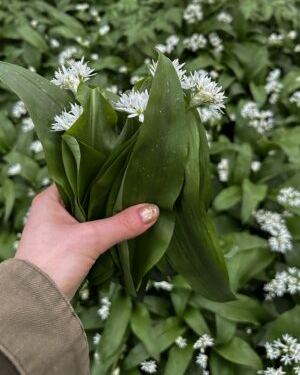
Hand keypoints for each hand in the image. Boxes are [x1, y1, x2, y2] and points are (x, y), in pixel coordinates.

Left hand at [15, 184, 158, 298]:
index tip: (127, 172)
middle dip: (111, 197)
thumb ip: (122, 224)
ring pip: (91, 216)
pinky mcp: (68, 248)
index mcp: (49, 199)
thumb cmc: (53, 263)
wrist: (35, 304)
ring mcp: (59, 230)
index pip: (80, 177)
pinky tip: (125, 228)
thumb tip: (153, 210)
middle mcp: (52, 211)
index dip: (103, 174)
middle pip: (88, 197)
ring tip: (136, 205)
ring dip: (110, 216)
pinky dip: (106, 231)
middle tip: (137, 188)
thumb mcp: (90, 239)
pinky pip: (92, 232)